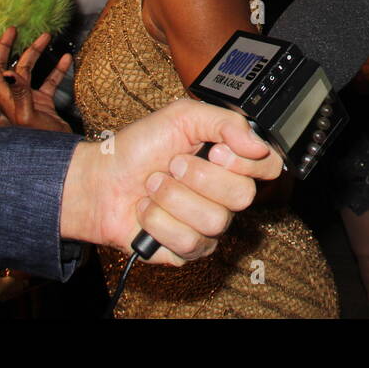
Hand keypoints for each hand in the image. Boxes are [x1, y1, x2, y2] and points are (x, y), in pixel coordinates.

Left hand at [0, 23, 71, 132]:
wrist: (62, 156)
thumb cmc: (41, 141)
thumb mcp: (27, 116)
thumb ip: (18, 93)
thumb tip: (7, 71)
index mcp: (5, 98)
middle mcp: (13, 96)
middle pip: (5, 64)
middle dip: (7, 45)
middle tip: (12, 28)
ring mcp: (28, 98)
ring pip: (28, 69)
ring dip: (36, 52)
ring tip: (46, 36)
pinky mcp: (43, 102)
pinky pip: (49, 81)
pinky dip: (57, 69)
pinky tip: (67, 58)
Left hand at [61, 98, 283, 265]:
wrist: (100, 180)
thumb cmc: (139, 148)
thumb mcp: (182, 117)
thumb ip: (226, 122)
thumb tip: (257, 144)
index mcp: (230, 162)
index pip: (268, 167)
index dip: (246, 163)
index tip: (215, 151)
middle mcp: (224, 195)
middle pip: (243, 196)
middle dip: (198, 177)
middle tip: (173, 165)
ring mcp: (208, 225)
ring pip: (214, 221)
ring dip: (172, 198)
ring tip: (154, 187)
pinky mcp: (187, 250)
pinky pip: (188, 242)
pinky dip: (158, 221)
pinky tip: (147, 210)